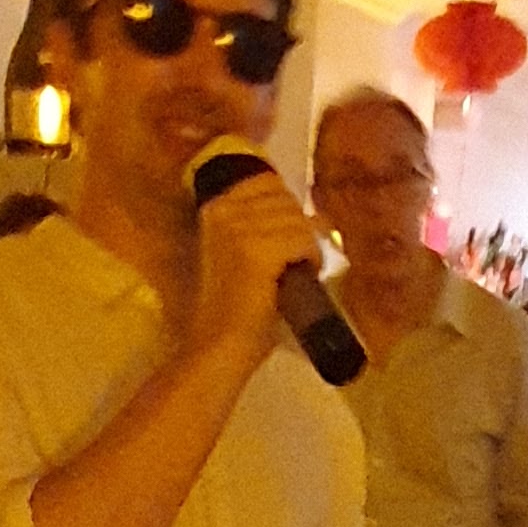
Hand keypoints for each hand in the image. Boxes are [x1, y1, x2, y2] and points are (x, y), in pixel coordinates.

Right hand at [187, 162, 328, 368]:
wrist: (221, 344)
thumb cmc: (234, 306)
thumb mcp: (240, 252)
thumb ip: (264, 226)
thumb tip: (309, 212)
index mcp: (216, 207)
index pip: (267, 182)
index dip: (288, 207)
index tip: (290, 234)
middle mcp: (224, 211)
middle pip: (285, 199)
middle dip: (299, 227)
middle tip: (296, 258)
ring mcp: (239, 229)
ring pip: (297, 219)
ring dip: (306, 245)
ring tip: (297, 271)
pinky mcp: (257, 251)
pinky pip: (302, 240)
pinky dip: (311, 258)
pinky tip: (303, 276)